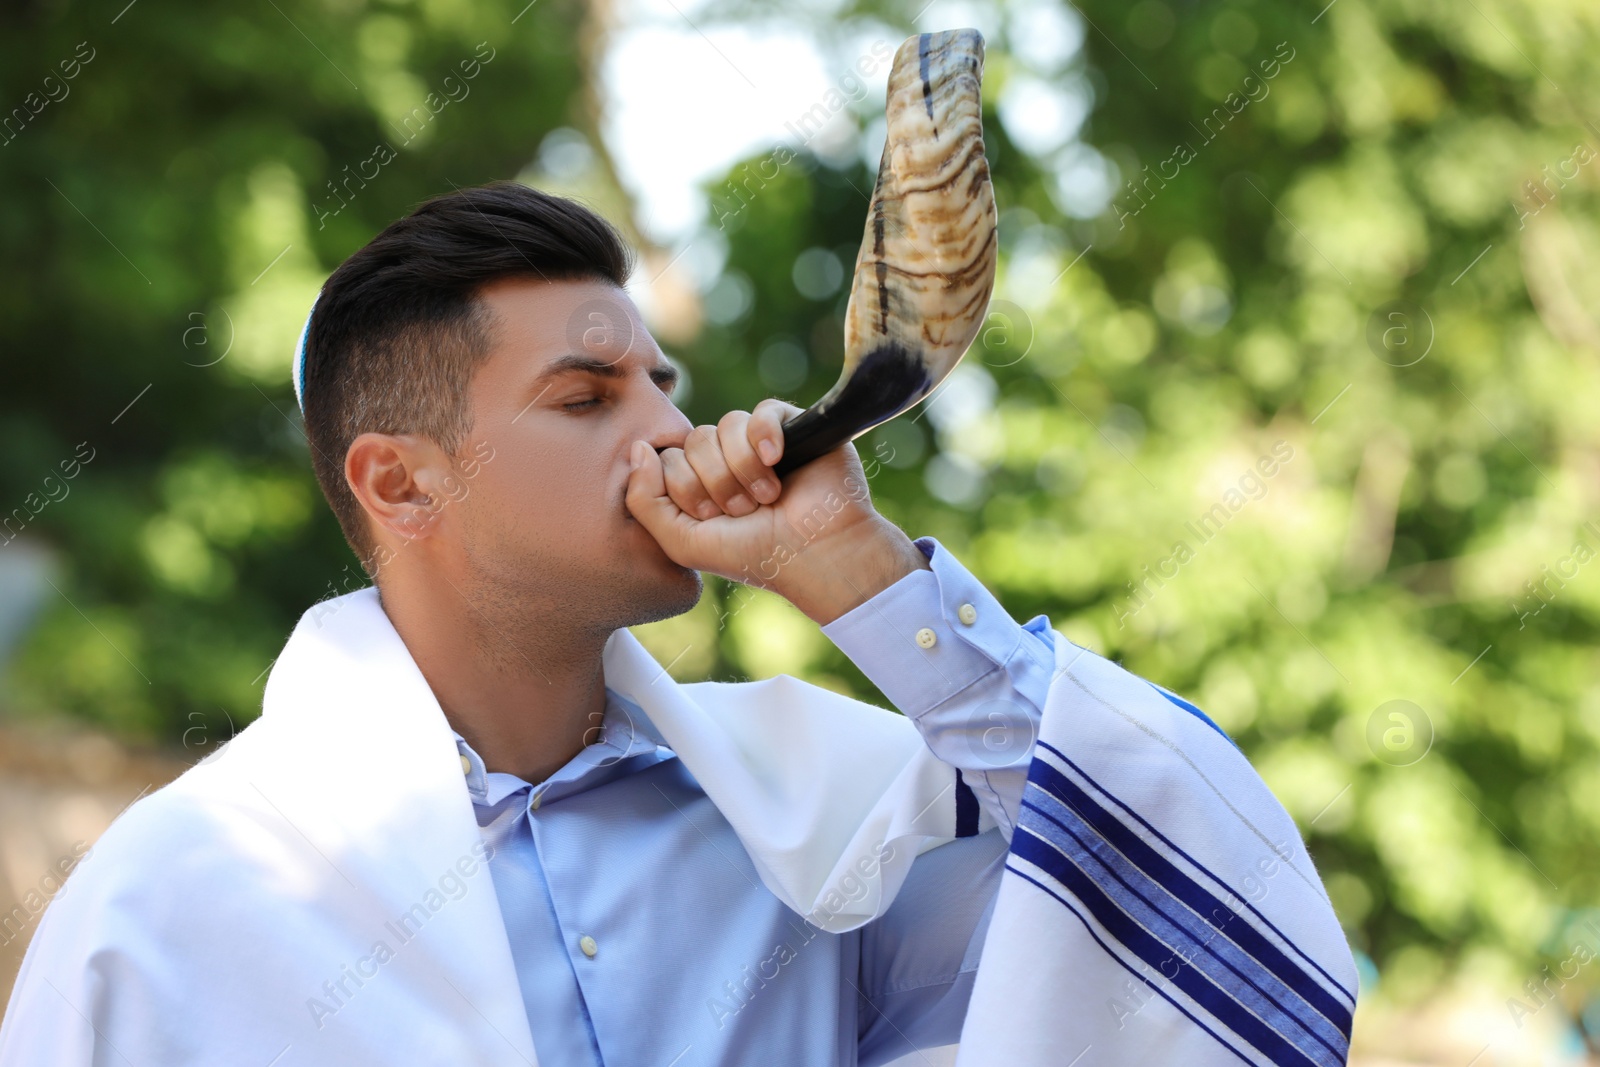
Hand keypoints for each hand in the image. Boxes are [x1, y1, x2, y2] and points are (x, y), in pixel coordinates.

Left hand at [624, 399, 928, 622]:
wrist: (816, 555)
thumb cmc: (752, 555)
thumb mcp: (682, 542)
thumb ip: (644, 500)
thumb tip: (638, 448)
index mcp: (699, 482)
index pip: (668, 458)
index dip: (686, 487)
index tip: (714, 518)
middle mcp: (726, 459)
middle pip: (695, 439)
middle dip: (716, 482)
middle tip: (744, 511)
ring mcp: (759, 443)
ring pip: (726, 426)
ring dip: (742, 469)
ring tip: (766, 498)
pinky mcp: (793, 428)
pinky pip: (762, 411)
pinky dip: (765, 436)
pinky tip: (776, 461)